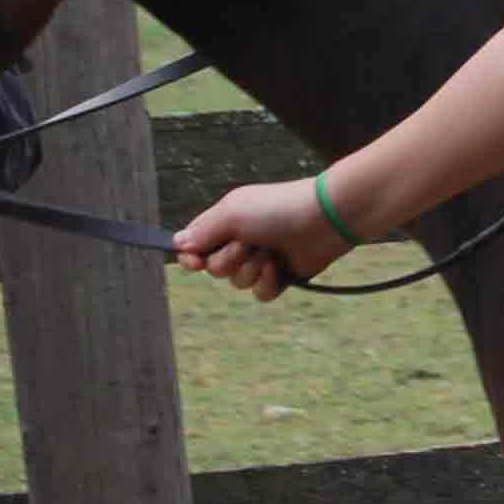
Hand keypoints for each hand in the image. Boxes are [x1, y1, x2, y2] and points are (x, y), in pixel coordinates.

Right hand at [173, 178, 353, 301]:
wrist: (325, 218)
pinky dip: (267, 284)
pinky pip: (260, 295)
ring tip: (269, 253)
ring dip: (250, 271)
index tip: (194, 262)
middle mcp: (242, 240)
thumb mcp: (233, 212)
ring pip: (237, 283)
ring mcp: (262, 259)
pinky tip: (279, 269)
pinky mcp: (282, 276)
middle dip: (228, 262)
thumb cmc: (277, 209)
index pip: (196, 245)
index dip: (191, 257)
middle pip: (214, 269)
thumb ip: (203, 230)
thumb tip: (177, 243)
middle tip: (247, 245)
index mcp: (228, 222)